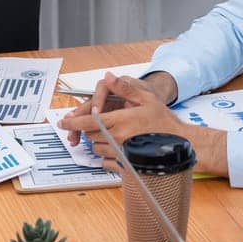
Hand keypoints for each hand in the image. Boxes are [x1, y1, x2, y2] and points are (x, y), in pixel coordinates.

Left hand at [57, 72, 228, 175]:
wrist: (180, 143)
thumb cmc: (164, 122)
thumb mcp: (146, 98)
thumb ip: (124, 88)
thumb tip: (108, 76)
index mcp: (120, 120)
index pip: (88, 121)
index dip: (72, 122)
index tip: (62, 122)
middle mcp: (118, 138)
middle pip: (90, 134)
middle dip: (92, 129)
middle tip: (106, 123)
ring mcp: (121, 153)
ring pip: (97, 148)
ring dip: (100, 142)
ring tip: (116, 135)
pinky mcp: (125, 165)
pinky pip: (105, 162)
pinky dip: (107, 156)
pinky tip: (118, 149)